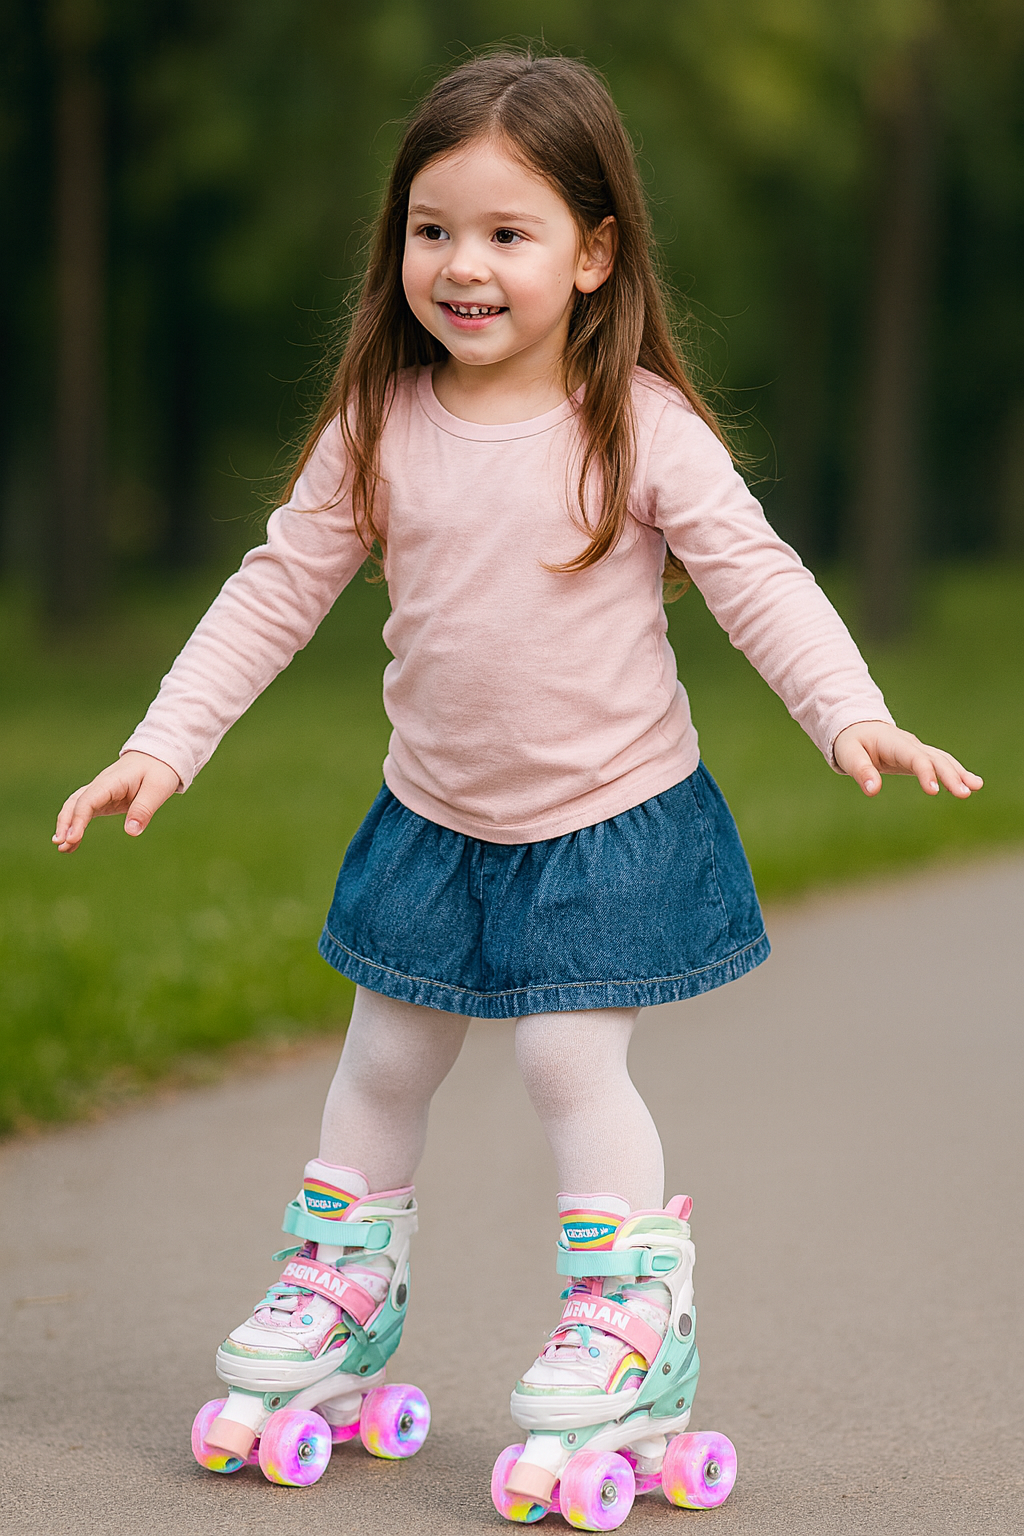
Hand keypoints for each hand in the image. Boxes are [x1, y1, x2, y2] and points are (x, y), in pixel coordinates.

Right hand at [52, 751, 181, 851]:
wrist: (158, 757)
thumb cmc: (159, 770)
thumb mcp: (157, 789)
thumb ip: (144, 809)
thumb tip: (131, 832)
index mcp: (112, 781)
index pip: (88, 800)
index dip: (78, 819)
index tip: (73, 838)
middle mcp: (100, 786)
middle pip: (75, 803)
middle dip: (65, 823)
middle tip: (60, 844)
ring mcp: (99, 792)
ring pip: (75, 807)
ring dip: (66, 826)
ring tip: (62, 848)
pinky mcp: (103, 799)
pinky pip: (84, 812)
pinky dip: (76, 827)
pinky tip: (72, 845)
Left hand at [833, 721, 982, 798]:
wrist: (857, 727)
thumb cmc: (851, 742)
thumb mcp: (848, 755)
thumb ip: (861, 771)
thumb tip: (873, 790)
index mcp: (894, 743)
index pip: (914, 757)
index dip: (925, 772)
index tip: (934, 791)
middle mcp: (910, 744)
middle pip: (935, 758)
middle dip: (951, 775)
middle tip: (964, 793)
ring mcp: (917, 749)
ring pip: (943, 759)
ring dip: (959, 773)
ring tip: (976, 787)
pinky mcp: (919, 756)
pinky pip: (941, 762)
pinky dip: (957, 771)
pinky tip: (972, 784)